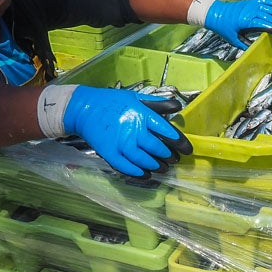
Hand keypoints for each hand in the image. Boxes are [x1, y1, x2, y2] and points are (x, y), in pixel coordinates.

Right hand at [61, 87, 190, 176]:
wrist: (84, 109)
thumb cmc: (112, 102)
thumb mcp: (136, 97)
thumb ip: (157, 103)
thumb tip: (178, 105)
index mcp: (141, 114)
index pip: (166, 130)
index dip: (179, 142)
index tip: (187, 149)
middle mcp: (133, 130)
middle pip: (157, 148)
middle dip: (169, 156)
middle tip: (175, 160)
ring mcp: (121, 144)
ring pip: (144, 160)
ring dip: (156, 166)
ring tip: (164, 168)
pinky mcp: (110, 154)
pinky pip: (127, 168)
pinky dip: (138, 173)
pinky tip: (147, 174)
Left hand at [204, 0, 271, 49]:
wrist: (216, 13)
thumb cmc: (224, 28)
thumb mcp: (234, 40)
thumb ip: (246, 45)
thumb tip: (257, 49)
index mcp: (247, 22)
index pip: (266, 25)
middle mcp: (251, 11)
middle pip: (270, 16)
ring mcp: (251, 5)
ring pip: (270, 7)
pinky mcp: (251, 1)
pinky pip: (265, 0)